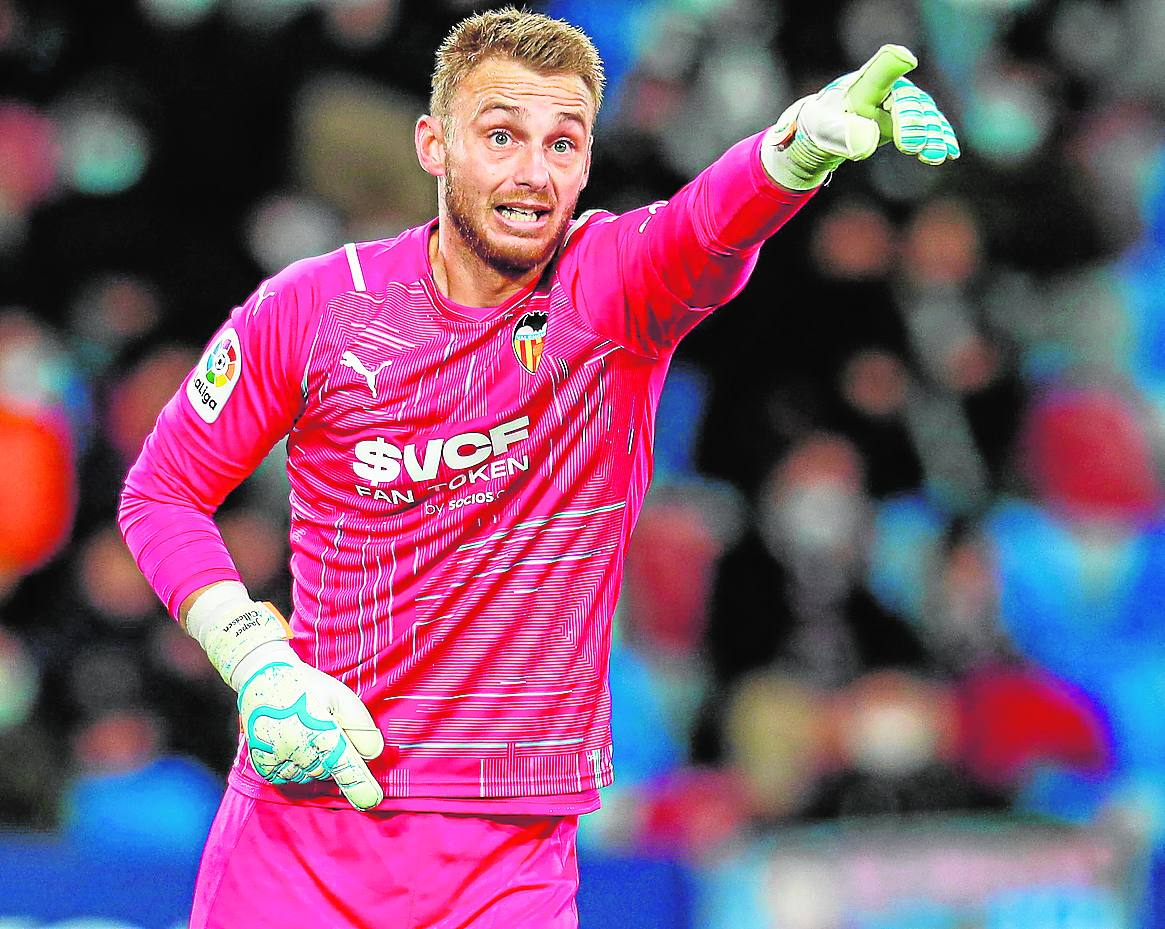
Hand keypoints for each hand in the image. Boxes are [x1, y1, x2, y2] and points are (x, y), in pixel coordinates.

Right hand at [237, 648, 385, 810]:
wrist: (263, 678)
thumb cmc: (308, 686)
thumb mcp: (341, 697)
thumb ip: (360, 726)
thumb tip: (372, 754)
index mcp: (320, 731)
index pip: (344, 766)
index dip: (360, 786)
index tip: (372, 800)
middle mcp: (297, 749)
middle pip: (328, 772)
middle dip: (332, 757)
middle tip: (322, 729)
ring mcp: (277, 759)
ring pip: (309, 777)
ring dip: (313, 762)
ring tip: (304, 731)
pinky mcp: (263, 764)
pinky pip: (288, 778)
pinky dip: (294, 766)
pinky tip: (292, 743)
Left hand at [763, 45, 959, 189]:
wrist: (832, 126)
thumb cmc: (826, 122)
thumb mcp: (825, 127)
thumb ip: (843, 132)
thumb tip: (868, 141)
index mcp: (867, 82)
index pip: (881, 71)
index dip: (892, 64)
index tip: (905, 59)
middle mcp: (892, 86)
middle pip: (910, 101)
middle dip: (914, 124)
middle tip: (911, 148)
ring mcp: (906, 102)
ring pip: (926, 116)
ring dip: (932, 136)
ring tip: (934, 158)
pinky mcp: (914, 119)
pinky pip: (932, 127)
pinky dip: (941, 139)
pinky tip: (950, 153)